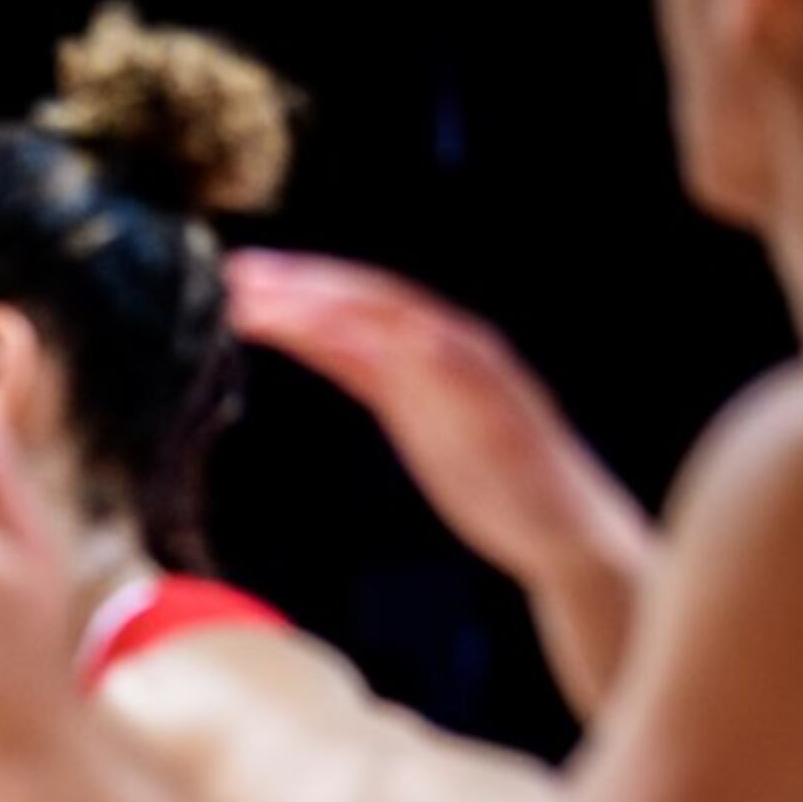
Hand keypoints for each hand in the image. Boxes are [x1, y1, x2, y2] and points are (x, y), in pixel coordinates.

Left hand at [226, 250, 653, 589]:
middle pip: (369, 299)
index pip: (362, 306)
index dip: (305, 289)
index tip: (246, 282)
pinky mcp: (480, 399)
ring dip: (321, 304)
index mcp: (434, 350)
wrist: (564, 530)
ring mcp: (468, 370)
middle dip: (304, 282)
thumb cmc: (493, 478)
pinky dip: (367, 336)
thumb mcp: (414, 415)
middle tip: (238, 272)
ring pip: (388, 318)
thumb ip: (372, 373)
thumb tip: (318, 340)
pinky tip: (316, 330)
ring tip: (258, 300)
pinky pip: (419, 355)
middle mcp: (452, 347)